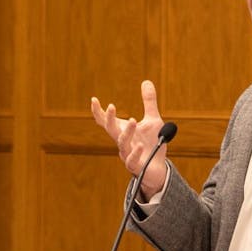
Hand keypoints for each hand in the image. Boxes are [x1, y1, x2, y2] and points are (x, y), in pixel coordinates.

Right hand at [90, 80, 168, 198]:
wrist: (158, 169)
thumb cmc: (152, 144)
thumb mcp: (153, 120)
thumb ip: (149, 102)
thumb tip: (146, 81)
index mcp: (123, 130)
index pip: (106, 121)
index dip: (98, 111)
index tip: (93, 99)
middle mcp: (122, 141)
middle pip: (111, 129)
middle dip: (109, 119)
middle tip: (111, 106)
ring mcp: (127, 154)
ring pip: (122, 143)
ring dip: (127, 132)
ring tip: (134, 120)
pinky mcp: (136, 166)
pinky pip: (132, 160)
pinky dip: (135, 152)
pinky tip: (140, 146)